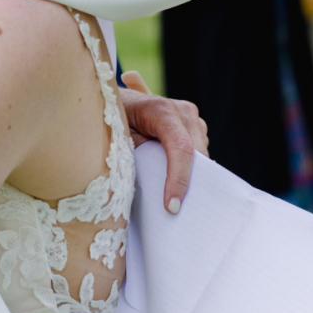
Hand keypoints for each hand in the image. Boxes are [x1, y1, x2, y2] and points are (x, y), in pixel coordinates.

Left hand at [118, 71, 206, 214]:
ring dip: (190, 176)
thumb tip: (154, 185)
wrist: (116, 99)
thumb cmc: (112, 118)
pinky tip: (175, 186)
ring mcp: (192, 118)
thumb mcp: (119, 137)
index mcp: (162, 110)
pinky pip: (197, 153)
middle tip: (176, 212)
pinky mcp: (194, 127)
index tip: (171, 206)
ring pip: (200, 155)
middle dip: (189, 183)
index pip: (180, 147)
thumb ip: (138, 155)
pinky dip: (188, 169)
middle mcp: (183, 111)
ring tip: (173, 201)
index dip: (178, 179)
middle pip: (196, 155)